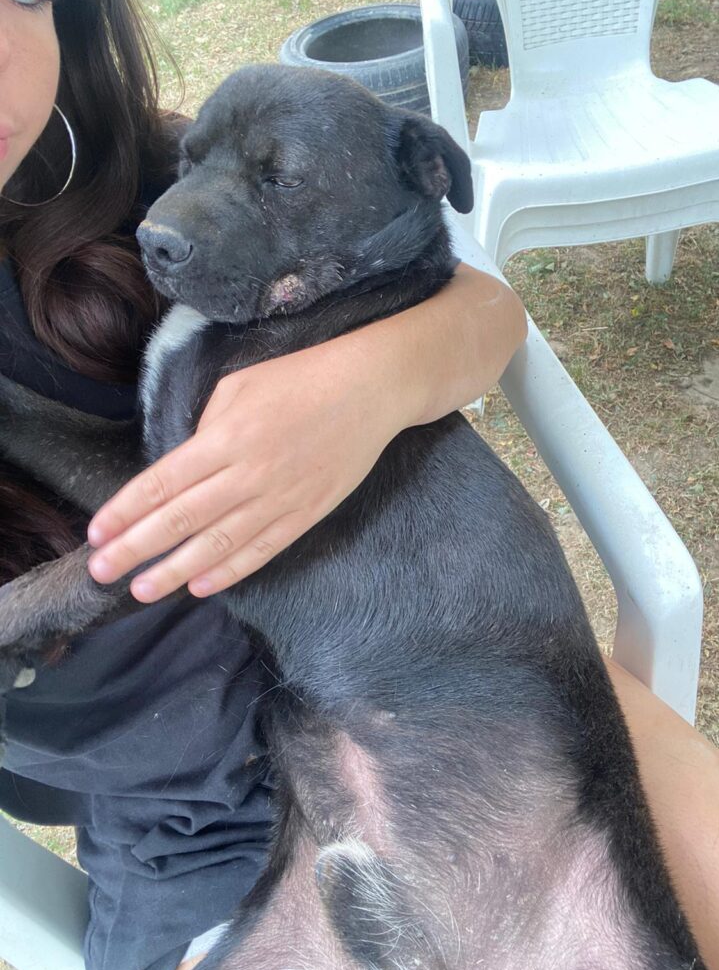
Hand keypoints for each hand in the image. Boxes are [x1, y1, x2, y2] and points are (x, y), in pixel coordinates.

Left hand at [86, 338, 400, 602]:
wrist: (370, 390)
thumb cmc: (300, 378)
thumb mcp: (239, 386)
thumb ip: (206, 429)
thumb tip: (186, 465)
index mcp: (225, 438)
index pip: (161, 483)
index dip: (125, 511)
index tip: (96, 532)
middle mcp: (246, 475)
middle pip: (180, 520)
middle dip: (135, 548)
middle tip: (101, 572)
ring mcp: (278, 500)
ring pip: (218, 545)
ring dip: (174, 571)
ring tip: (141, 591)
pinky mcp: (305, 515)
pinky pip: (261, 551)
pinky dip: (229, 572)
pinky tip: (200, 587)